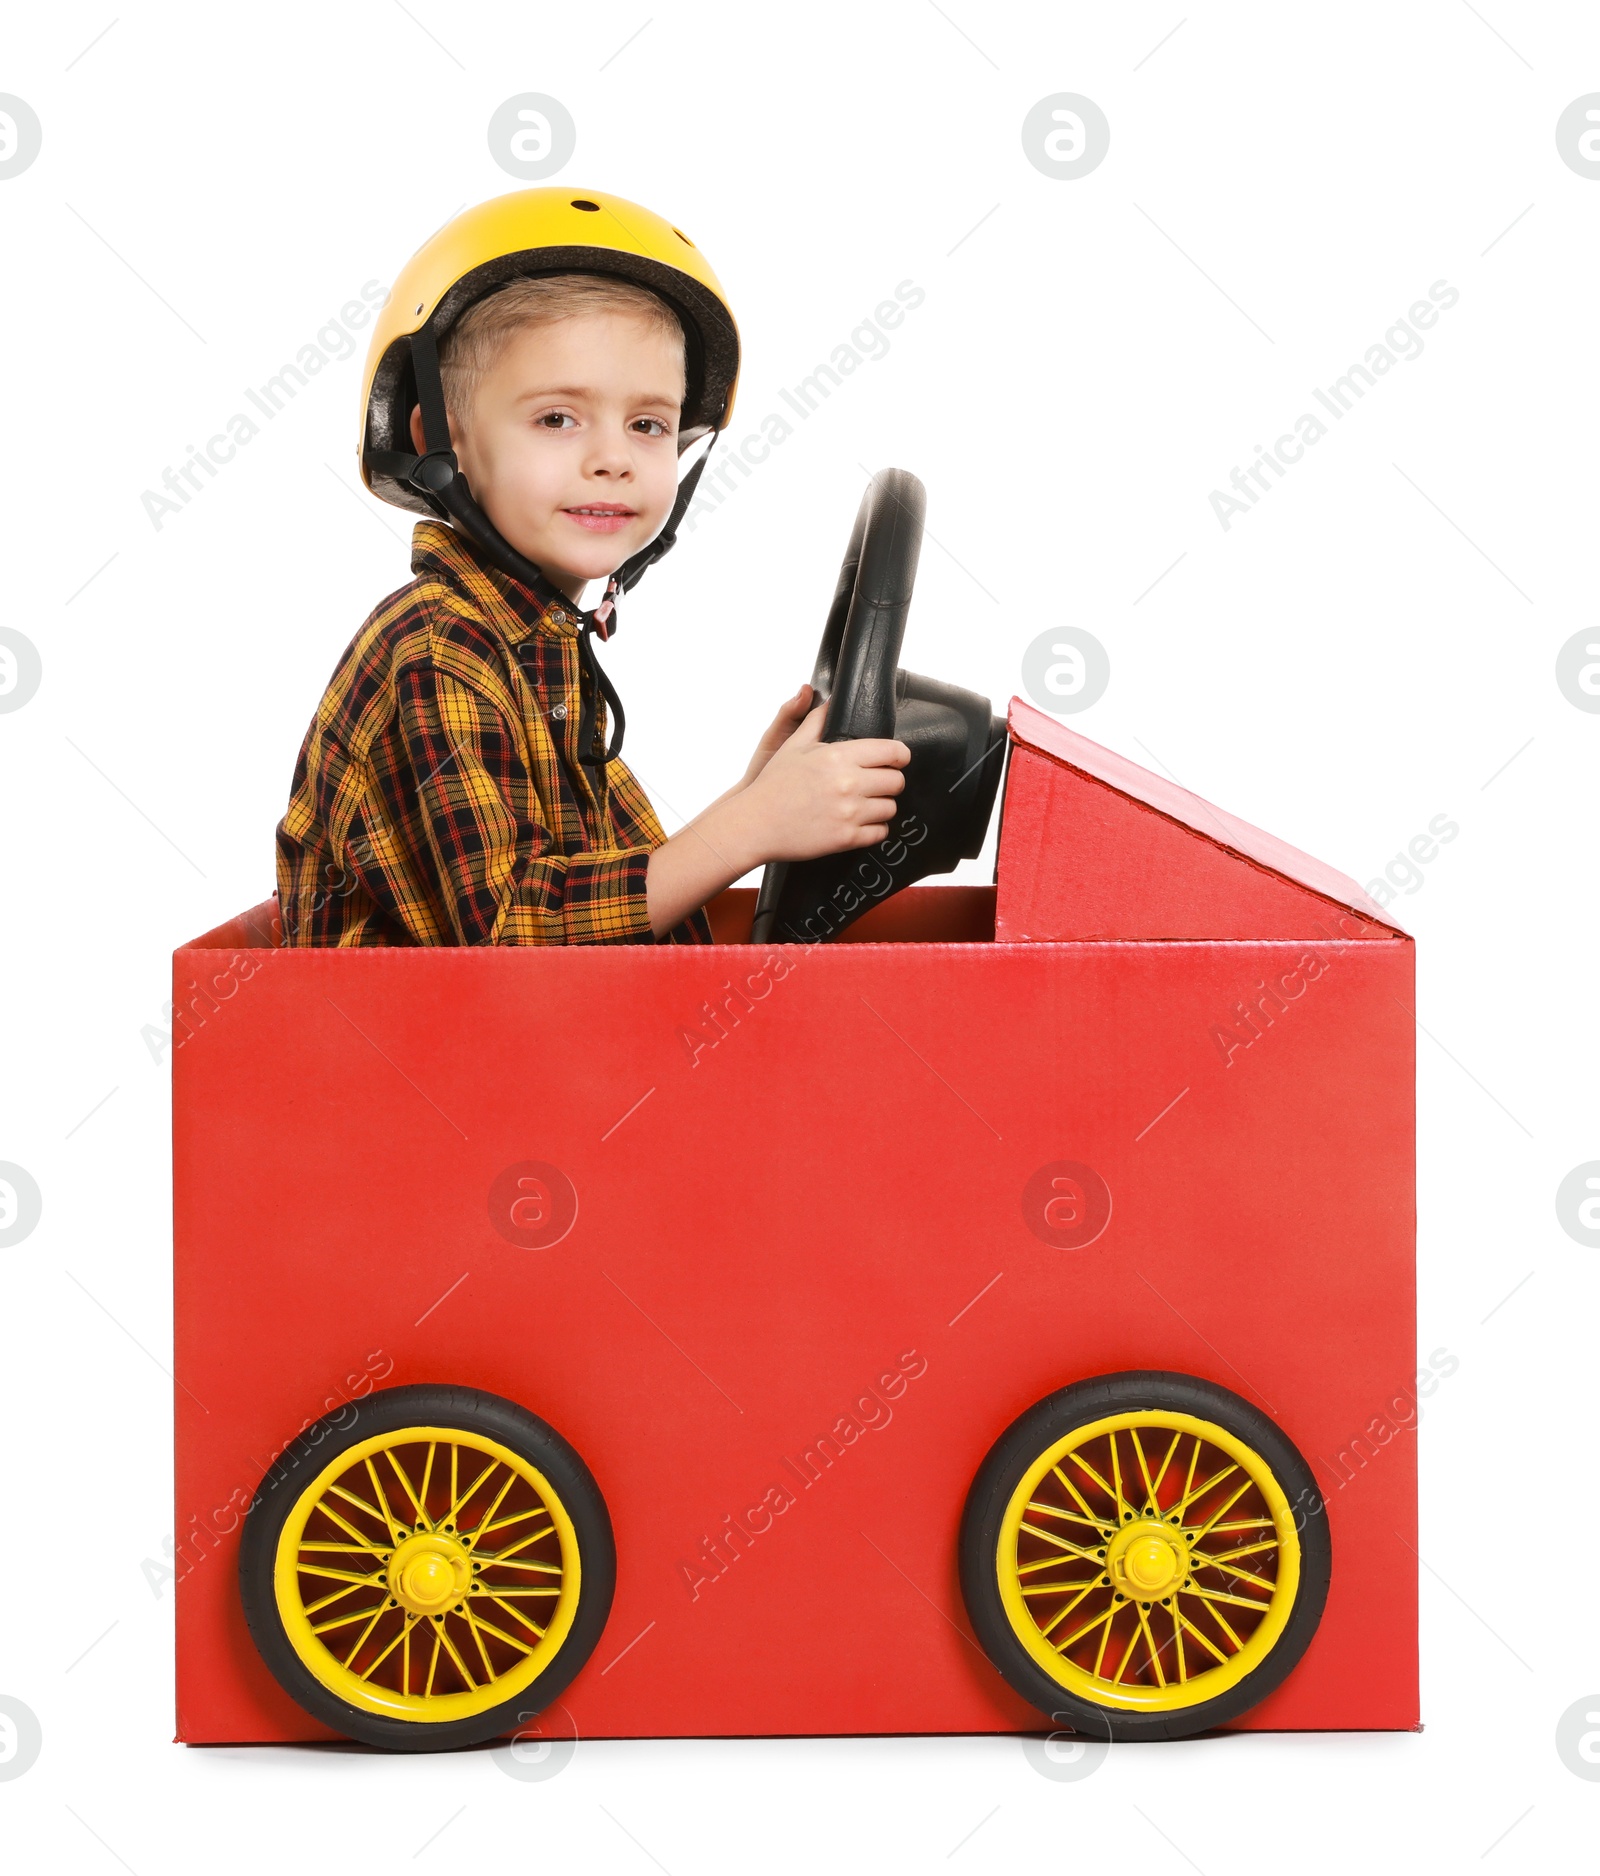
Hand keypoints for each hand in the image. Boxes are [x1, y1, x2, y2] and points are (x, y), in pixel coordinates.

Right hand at [731, 700, 910, 862]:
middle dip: (890, 782)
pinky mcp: (847, 838)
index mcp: (839, 756)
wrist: (755, 824)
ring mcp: (849, 813)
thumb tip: (829, 700)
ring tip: (863, 804)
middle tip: (876, 784)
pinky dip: (873, 829)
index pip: (892, 752)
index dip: (899, 755)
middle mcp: (848, 783)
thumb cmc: (773, 785)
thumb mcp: (793, 745)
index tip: (896, 760)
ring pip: (890, 808)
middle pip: (897, 781)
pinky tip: (859, 823)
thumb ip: (816, 721)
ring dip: (881, 806)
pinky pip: (880, 833)